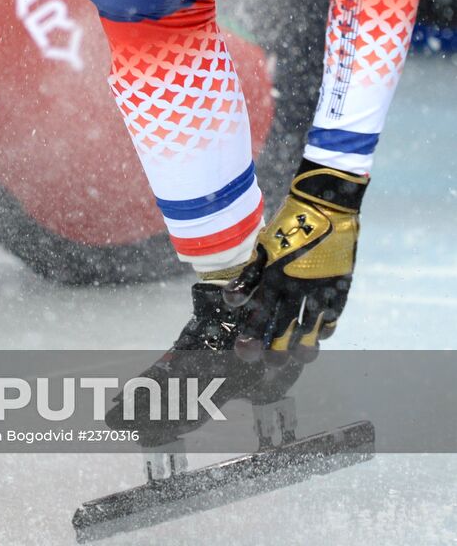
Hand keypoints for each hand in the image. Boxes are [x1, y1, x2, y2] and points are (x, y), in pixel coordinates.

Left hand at [223, 160, 367, 363]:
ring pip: (311, 328)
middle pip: (285, 328)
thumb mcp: (263, 247)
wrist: (325, 206)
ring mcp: (321, 288)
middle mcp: (297, 287)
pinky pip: (333, 315)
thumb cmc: (287, 225)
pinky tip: (321, 337)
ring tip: (299, 359)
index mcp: (274, 276)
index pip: (260, 315)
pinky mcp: (340, 285)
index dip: (252, 337)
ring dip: (304, 346)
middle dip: (277, 350)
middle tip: (272, 366)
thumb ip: (248, 276)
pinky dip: (326, 328)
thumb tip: (231, 301)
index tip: (244, 353)